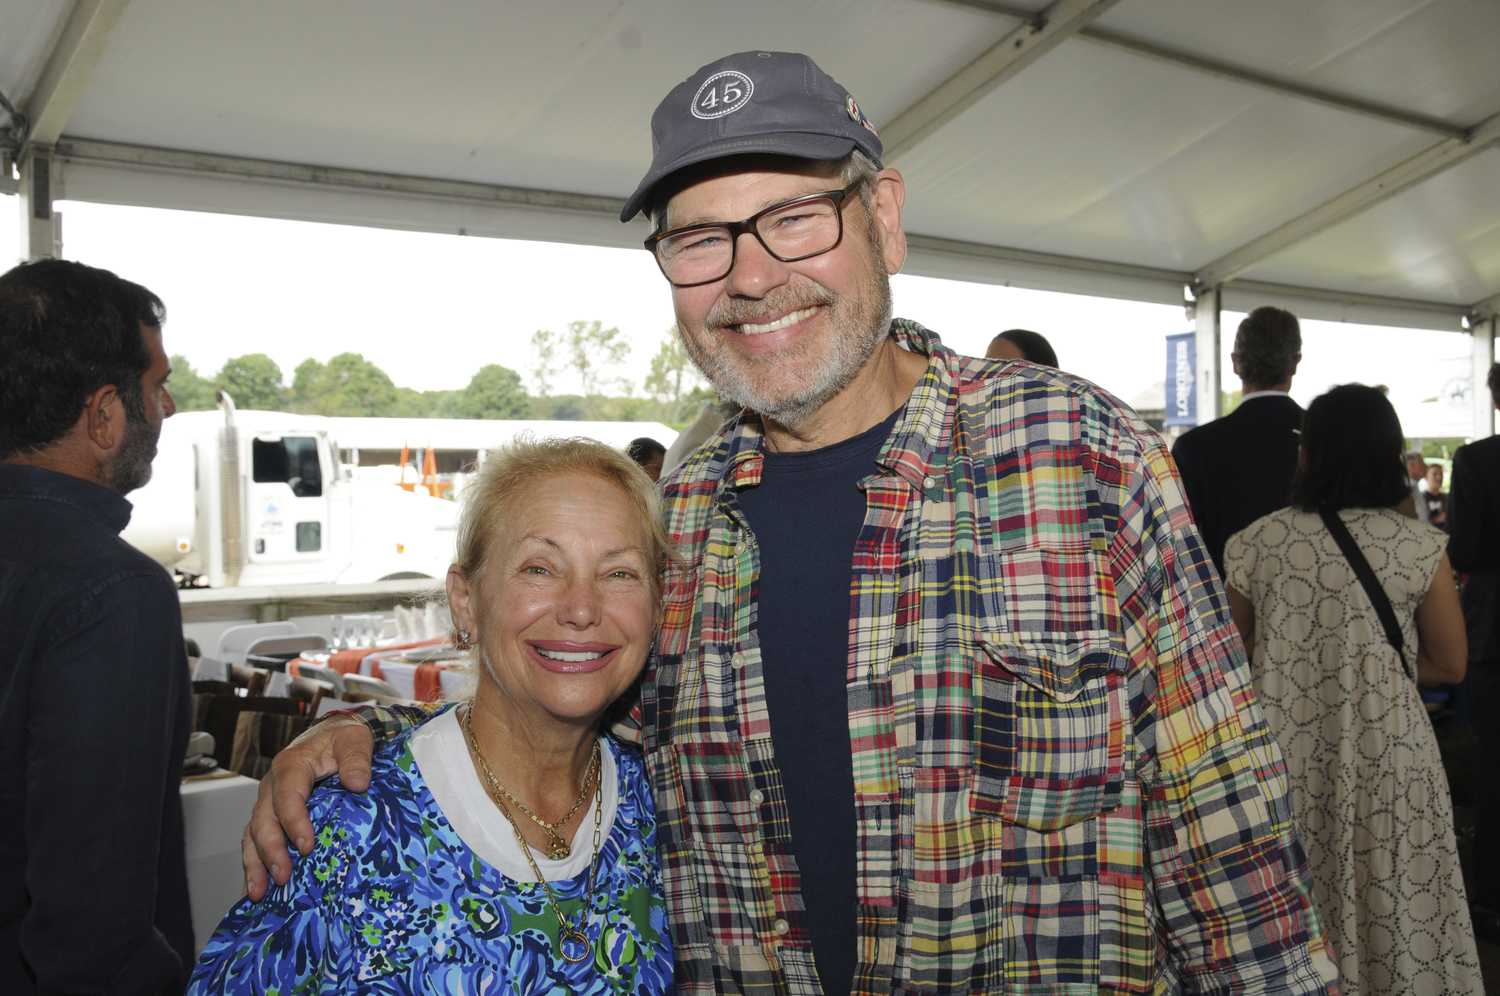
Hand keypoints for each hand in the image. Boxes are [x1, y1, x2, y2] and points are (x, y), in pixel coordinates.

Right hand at [240, 716, 373, 899]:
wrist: (333, 734)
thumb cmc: (342, 738)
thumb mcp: (355, 739)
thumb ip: (356, 758)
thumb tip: (357, 782)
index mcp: (290, 765)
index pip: (287, 797)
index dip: (294, 823)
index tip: (306, 846)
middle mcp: (272, 786)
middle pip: (264, 821)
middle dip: (270, 852)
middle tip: (283, 876)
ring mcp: (269, 803)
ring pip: (253, 836)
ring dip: (255, 865)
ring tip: (258, 894)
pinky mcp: (272, 816)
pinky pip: (256, 842)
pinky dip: (254, 866)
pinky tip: (255, 890)